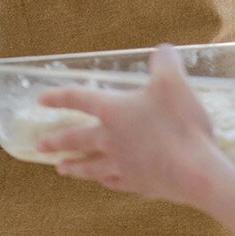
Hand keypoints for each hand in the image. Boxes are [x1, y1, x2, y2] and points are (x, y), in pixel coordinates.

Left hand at [34, 44, 232, 207]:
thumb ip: (165, 62)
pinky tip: (102, 181)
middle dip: (56, 141)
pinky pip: (113, 182)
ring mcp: (121, 165)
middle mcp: (110, 139)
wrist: (195, 172)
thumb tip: (162, 51)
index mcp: (113, 112)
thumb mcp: (174, 82)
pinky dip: (104, 180)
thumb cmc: (181, 124)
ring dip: (74, 166)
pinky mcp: (137, 184)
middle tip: (39, 145)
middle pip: (76, 139)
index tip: (41, 99)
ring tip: (60, 169)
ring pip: (89, 166)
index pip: (79, 99)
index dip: (59, 96)